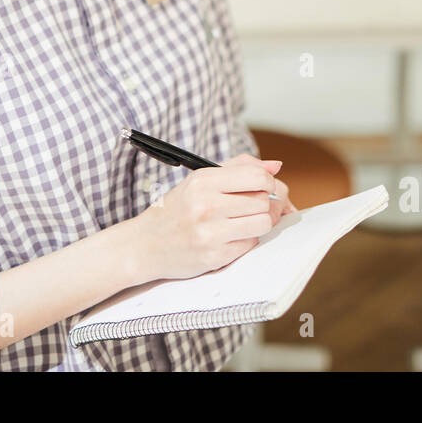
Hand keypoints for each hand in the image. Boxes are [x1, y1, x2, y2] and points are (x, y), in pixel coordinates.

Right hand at [130, 153, 294, 281]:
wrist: (145, 245)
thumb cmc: (176, 210)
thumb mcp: (199, 180)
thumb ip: (239, 168)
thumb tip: (276, 166)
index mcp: (203, 180)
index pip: (257, 177)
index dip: (272, 182)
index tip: (270, 188)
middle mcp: (206, 205)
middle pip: (264, 201)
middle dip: (271, 203)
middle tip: (264, 206)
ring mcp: (210, 232)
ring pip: (263, 223)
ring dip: (263, 222)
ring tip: (251, 220)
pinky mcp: (214, 256)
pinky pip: (251, 244)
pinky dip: (248, 239)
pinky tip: (234, 236)